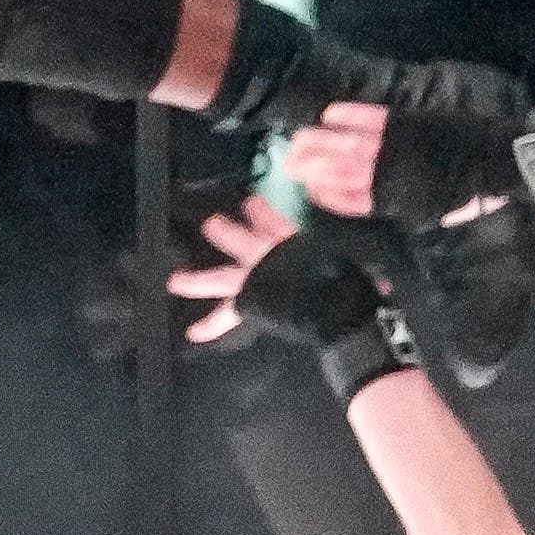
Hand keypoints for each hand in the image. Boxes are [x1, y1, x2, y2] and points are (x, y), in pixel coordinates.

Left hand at [168, 204, 407, 397]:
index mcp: (290, 244)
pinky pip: (227, 316)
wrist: (335, 310)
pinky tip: (193, 333)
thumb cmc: (347, 280)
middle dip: (228, 233)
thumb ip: (346, 235)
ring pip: (220, 276)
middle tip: (212, 224)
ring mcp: (255, 280)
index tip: (252, 201)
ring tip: (175, 282)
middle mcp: (268, 257)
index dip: (263, 214)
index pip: (274, 223)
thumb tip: (359, 234)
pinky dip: (212, 324)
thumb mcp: (348, 249)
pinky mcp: (251, 303)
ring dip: (199, 277)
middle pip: (243, 241)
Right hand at [284, 96, 510, 227]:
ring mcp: (395, 149)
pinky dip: (349, 115)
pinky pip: (372, 118)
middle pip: (341, 172)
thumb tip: (379, 202)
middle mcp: (388, 176)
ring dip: (320, 143)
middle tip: (288, 163)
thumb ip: (405, 207)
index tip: (307, 190)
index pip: (351, 200)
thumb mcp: (435, 213)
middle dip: (312, 169)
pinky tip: (329, 114)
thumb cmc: (468, 194)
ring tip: (297, 140)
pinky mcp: (406, 124)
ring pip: (348, 146)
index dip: (328, 196)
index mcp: (394, 202)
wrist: (494, 162)